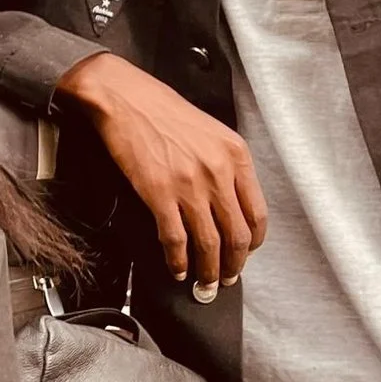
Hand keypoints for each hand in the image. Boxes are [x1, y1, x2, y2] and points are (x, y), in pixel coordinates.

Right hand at [56, 51, 265, 287]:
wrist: (122, 96)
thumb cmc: (160, 108)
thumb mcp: (209, 130)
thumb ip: (223, 164)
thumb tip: (226, 200)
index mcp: (235, 155)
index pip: (258, 213)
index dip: (253, 243)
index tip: (245, 253)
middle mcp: (218, 172)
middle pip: (237, 235)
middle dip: (233, 266)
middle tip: (226, 279)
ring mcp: (189, 185)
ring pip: (209, 243)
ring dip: (208, 271)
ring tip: (204, 284)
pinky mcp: (159, 193)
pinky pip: (175, 239)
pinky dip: (177, 260)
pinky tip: (176, 268)